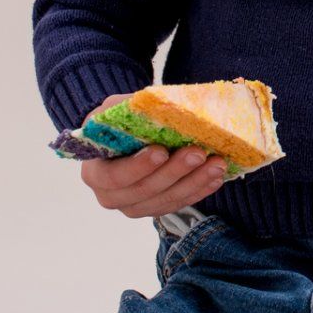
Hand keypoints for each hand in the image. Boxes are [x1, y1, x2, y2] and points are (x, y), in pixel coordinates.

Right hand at [76, 92, 226, 218]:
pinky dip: (200, 189)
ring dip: (194, 182)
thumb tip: (154, 104)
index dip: (138, 167)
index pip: (114, 177)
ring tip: (216, 163)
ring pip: (167, 200)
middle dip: (174, 172)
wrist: (127, 136)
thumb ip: (129, 109)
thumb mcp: (115, 109)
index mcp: (96, 173)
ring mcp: (136, 206)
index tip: (161, 151)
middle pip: (145, 191)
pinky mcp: (157, 207)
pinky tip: (216, 176)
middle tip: (197, 153)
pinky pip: (180, 203)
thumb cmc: (120, 122)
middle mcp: (112, 196)